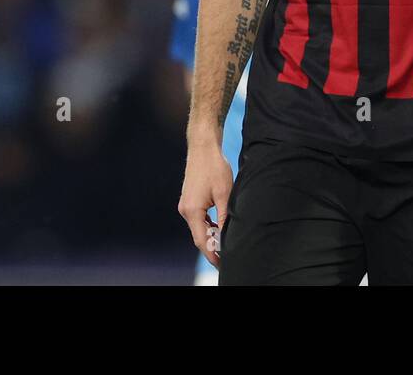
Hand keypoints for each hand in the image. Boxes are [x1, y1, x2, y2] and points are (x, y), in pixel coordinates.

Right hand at [178, 139, 232, 268]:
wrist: (203, 148)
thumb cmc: (215, 167)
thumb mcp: (224, 193)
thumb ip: (224, 217)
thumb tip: (227, 236)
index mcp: (192, 211)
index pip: (201, 240)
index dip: (212, 254)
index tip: (222, 264)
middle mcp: (185, 210)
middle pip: (198, 236)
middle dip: (211, 248)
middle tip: (226, 257)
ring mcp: (186, 205)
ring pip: (198, 228)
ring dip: (210, 236)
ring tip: (224, 244)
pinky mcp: (189, 200)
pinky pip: (198, 219)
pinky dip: (207, 226)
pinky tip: (218, 228)